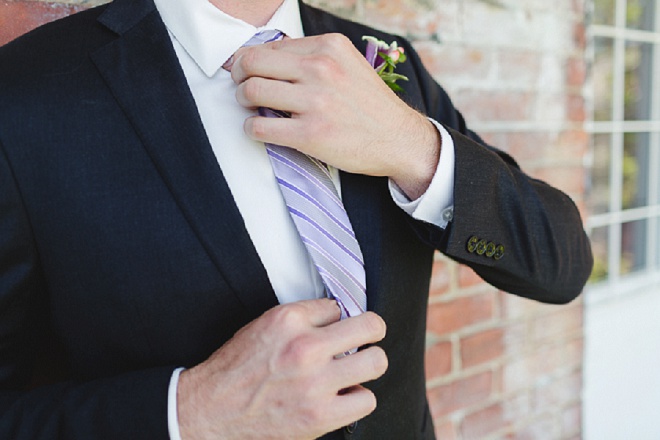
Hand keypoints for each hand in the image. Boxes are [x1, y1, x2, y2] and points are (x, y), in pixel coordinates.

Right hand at [177, 299, 387, 439]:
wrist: (210, 411)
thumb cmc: (235, 370)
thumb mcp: (263, 326)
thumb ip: (300, 319)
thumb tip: (335, 318)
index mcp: (288, 320)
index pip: (338, 307)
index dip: (336, 319)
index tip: (333, 329)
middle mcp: (305, 348)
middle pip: (371, 327)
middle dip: (370, 332)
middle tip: (363, 340)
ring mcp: (315, 383)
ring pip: (376, 362)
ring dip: (368, 364)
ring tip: (355, 368)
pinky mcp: (319, 416)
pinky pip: (366, 400)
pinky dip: (358, 398)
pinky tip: (343, 395)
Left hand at [228, 33, 440, 199]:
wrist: (398, 139)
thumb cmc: (369, 105)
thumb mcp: (348, 64)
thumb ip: (313, 58)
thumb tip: (268, 59)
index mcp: (329, 47)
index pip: (270, 46)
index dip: (251, 60)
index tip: (247, 71)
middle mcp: (321, 69)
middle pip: (253, 63)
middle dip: (239, 76)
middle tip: (242, 88)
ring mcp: (316, 102)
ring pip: (251, 91)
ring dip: (242, 101)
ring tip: (251, 108)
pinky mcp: (311, 134)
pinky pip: (259, 127)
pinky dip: (251, 129)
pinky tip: (260, 129)